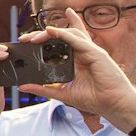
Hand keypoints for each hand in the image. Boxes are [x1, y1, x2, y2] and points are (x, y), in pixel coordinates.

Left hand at [18, 18, 135, 129]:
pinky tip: (51, 31)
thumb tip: (23, 86)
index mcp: (77, 60)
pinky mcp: (96, 53)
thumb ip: (43, 88)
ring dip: (50, 33)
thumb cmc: (94, 99)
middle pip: (62, 36)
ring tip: (33, 37)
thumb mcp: (62, 93)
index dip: (46, 38)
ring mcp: (90, 51)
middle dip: (43, 34)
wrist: (113, 105)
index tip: (27, 40)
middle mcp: (83, 53)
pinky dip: (64, 34)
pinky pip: (78, 40)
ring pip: (69, 35)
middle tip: (25, 38)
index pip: (61, 43)